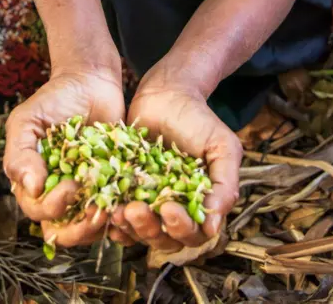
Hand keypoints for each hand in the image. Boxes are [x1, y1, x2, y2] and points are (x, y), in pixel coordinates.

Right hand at [3, 68, 130, 246]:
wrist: (90, 81)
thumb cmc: (54, 99)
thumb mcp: (27, 120)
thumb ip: (20, 154)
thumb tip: (31, 189)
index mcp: (33, 183)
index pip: (38, 211)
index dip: (52, 208)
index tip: (69, 187)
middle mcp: (57, 193)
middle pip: (62, 230)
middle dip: (78, 228)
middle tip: (95, 209)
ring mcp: (86, 191)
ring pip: (88, 227)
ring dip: (99, 225)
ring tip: (113, 210)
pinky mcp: (111, 185)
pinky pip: (114, 209)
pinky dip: (120, 213)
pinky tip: (129, 205)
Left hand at [111, 81, 241, 253]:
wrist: (167, 93)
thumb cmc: (199, 119)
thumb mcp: (222, 147)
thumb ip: (225, 184)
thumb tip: (213, 227)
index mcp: (199, 204)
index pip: (194, 234)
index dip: (182, 228)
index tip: (170, 208)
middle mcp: (174, 208)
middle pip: (164, 239)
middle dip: (150, 229)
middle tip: (137, 210)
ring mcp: (149, 201)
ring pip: (139, 232)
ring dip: (129, 227)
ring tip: (119, 211)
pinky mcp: (125, 191)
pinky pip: (118, 216)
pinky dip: (112, 220)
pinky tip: (107, 210)